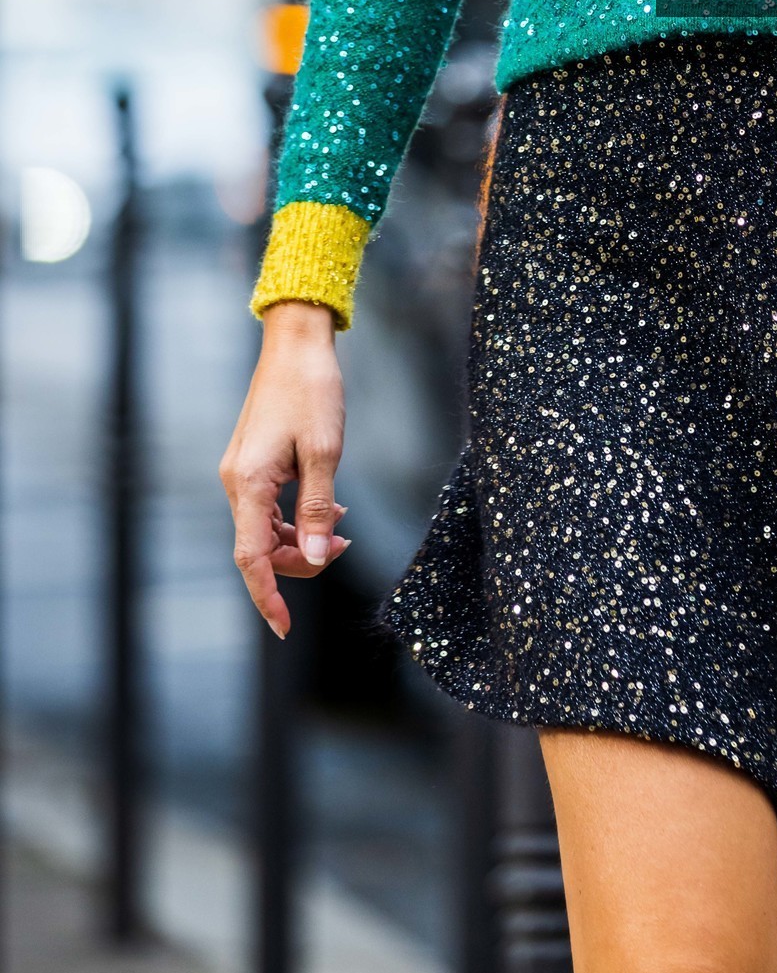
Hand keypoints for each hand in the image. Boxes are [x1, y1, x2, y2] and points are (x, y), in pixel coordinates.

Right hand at [220, 301, 349, 637]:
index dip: (268, 597)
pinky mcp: (252, 465)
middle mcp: (236, 483)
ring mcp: (241, 474)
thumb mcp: (325, 452)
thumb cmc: (313, 390)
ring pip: (266, 530)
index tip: (285, 628)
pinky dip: (297, 517)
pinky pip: (270, 508)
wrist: (296, 344)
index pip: (252, 558)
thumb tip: (313, 559)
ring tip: (341, 529)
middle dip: (300, 561)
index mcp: (248, 483)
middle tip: (343, 548)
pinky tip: (330, 509)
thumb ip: (318, 510)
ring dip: (301, 539)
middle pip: (261, 548)